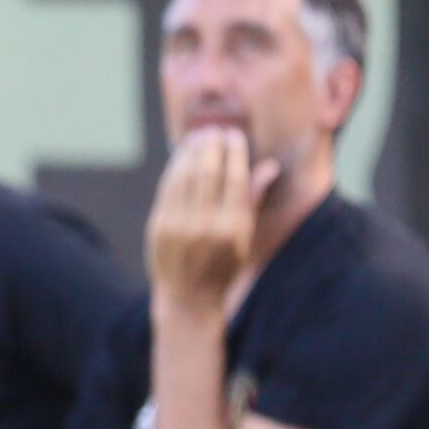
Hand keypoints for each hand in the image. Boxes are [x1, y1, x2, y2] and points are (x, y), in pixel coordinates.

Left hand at [145, 128, 274, 309]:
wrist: (188, 299)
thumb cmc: (223, 267)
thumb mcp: (245, 239)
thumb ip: (253, 201)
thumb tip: (269, 166)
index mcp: (234, 229)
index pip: (236, 178)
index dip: (235, 151)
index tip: (234, 135)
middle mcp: (206, 226)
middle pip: (209, 171)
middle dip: (213, 144)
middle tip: (216, 129)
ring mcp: (179, 226)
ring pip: (186, 175)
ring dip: (192, 150)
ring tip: (199, 135)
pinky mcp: (158, 226)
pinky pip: (167, 187)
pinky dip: (175, 167)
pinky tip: (182, 156)